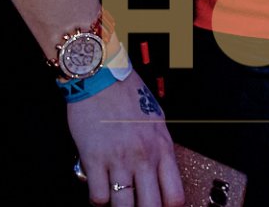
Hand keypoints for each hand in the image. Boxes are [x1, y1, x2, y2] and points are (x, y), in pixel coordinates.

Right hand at [68, 80, 184, 206]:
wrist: (101, 75)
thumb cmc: (127, 92)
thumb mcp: (155, 119)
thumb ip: (158, 148)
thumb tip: (161, 172)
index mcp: (162, 147)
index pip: (175, 195)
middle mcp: (143, 156)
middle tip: (137, 205)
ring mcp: (118, 159)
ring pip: (123, 205)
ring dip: (120, 206)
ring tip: (118, 199)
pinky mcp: (94, 159)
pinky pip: (98, 196)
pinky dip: (99, 198)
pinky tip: (100, 189)